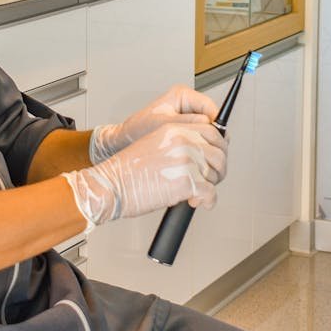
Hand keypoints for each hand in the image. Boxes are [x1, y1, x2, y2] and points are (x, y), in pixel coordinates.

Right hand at [65, 122, 227, 225]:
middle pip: (219, 152)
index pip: (212, 131)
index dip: (219, 146)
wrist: (111, 185)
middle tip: (211, 179)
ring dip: (212, 185)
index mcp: (176, 128)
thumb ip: (179, 142)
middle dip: (218, 169)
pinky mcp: (187, 182)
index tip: (217, 157)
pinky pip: (210, 192)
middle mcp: (184, 141)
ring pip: (216, 173)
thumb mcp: (155, 142)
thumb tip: (202, 153)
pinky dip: (208, 201)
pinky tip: (198, 202)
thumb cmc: (128, 170)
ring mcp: (187, 160)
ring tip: (199, 192)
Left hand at [89, 85, 218, 162]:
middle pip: (212, 123)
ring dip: (205, 147)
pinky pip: (199, 141)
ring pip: (207, 134)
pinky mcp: (184, 131)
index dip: (216, 127)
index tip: (216, 142)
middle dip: (211, 139)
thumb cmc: (136, 132)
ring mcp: (186, 119)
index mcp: (182, 96)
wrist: (123, 143)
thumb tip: (210, 124)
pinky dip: (198, 151)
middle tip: (208, 154)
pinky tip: (192, 159)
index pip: (210, 108)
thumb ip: (188, 123)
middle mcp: (186, 105)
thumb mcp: (164, 125)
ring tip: (199, 158)